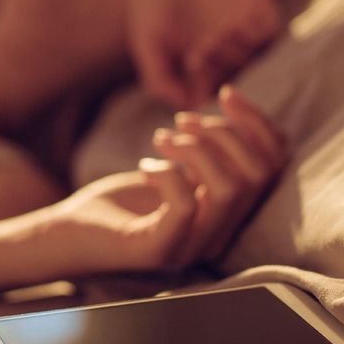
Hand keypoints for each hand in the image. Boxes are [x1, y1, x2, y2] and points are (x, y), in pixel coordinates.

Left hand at [45, 86, 284, 273]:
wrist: (68, 238)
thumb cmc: (120, 203)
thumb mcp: (174, 172)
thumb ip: (207, 156)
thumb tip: (232, 112)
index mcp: (228, 215)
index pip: (275, 167)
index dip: (258, 123)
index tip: (225, 92)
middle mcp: (218, 236)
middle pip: (259, 175)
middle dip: (225, 133)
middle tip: (181, 122)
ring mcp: (190, 247)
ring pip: (230, 189)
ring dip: (197, 149)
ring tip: (161, 141)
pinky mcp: (157, 251)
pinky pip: (185, 207)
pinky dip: (168, 173)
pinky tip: (145, 167)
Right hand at [128, 0, 280, 108]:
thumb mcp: (147, 41)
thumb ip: (159, 78)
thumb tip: (185, 106)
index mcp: (193, 59)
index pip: (201, 92)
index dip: (193, 94)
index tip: (184, 89)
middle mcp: (221, 49)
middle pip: (227, 83)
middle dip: (212, 81)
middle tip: (193, 67)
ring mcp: (242, 32)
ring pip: (247, 64)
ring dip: (227, 62)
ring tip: (203, 46)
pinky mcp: (261, 13)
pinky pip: (266, 40)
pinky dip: (249, 42)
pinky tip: (223, 31)